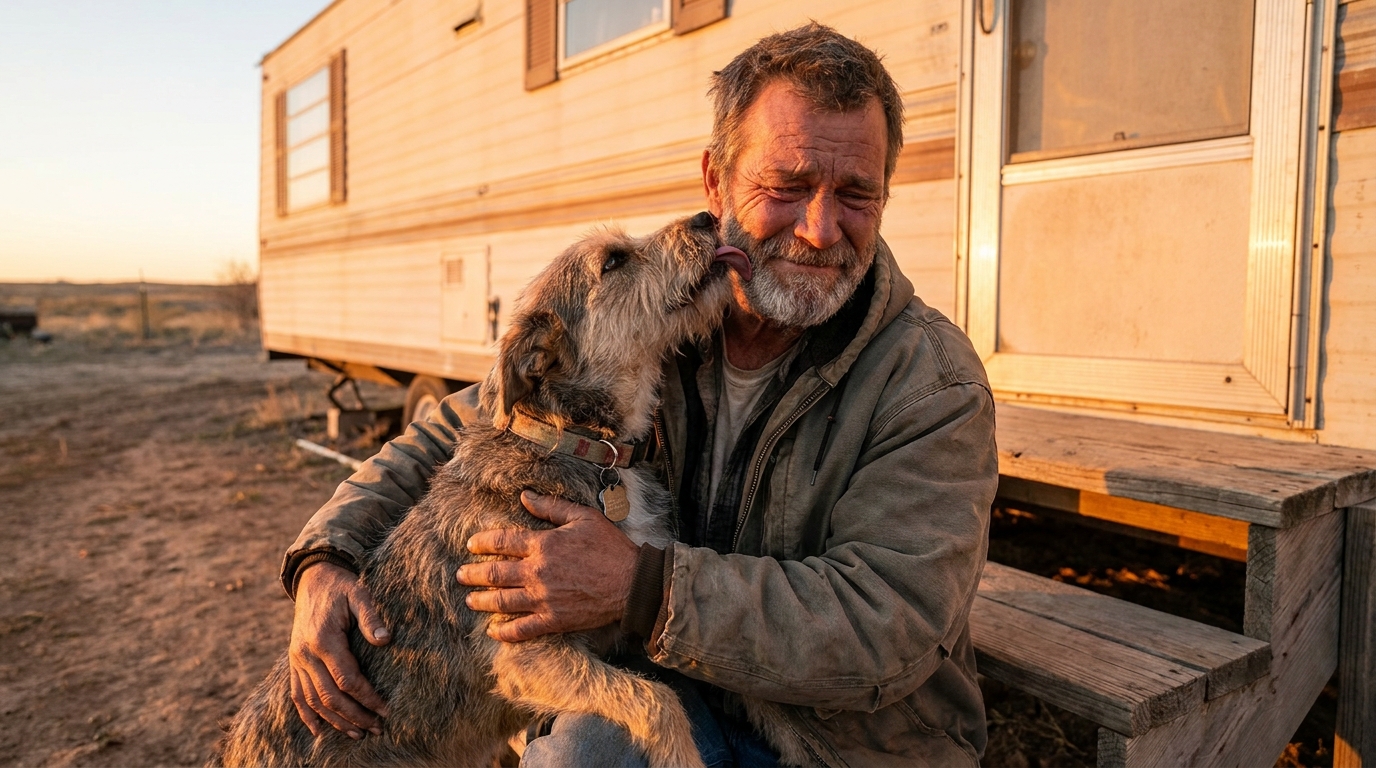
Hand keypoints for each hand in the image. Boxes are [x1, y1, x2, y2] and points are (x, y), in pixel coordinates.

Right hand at [288, 563, 392, 737]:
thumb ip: (371, 617)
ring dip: (334, 721)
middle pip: (330, 696)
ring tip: (358, 734)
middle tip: (377, 728)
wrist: (313, 579)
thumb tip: (385, 640)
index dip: (367, 697)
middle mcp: (306, 654)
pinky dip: (307, 715)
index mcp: (324, 640)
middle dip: (354, 716)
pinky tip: (319, 731)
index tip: (385, 708)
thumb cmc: (341, 587)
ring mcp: (297, 660)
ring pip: (313, 701)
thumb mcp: (359, 594)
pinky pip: (297, 694)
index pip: (346, 679)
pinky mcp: (294, 662)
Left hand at [457, 490, 638, 642]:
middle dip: (473, 574)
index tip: (471, 544)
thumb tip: (524, 496)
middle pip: (494, 573)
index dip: (482, 542)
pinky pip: (522, 629)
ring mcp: (543, 599)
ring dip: (481, 600)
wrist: (631, 583)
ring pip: (502, 602)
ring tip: (469, 600)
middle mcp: (537, 573)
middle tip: (460, 575)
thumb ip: (551, 507)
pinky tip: (493, 631)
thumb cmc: (610, 547)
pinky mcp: (553, 620)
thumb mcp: (583, 517)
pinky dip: (505, 632)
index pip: (502, 542)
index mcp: (543, 545)